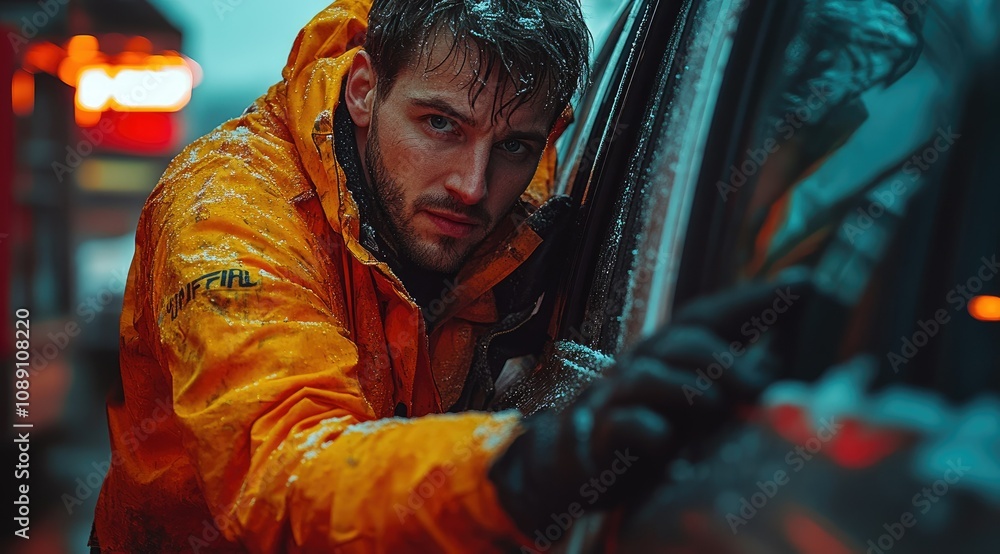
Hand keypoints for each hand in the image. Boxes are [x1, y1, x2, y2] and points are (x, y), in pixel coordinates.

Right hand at [488, 270, 814, 535]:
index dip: (753, 299)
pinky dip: (641, 428)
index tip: (802, 286)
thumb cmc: (650, 423)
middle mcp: (645, 366)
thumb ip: (740, 378)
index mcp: (672, 353)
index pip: (711, 316)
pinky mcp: (599, 437)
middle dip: (722, 357)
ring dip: (683, 388)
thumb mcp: (698, 401)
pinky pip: (618, 424)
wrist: (578, 461)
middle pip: (680, 341)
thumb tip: (792, 359)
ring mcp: (618, 398)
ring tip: (713, 405)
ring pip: (646, 376)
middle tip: (760, 383)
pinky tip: (663, 440)